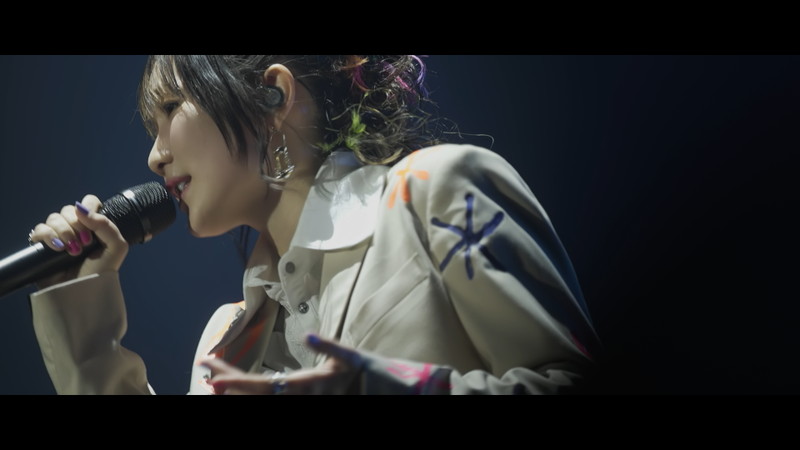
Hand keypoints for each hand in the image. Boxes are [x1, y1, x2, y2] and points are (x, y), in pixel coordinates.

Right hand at [28, 195, 128, 288]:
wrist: (82, 293)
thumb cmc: (101, 272)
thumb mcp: (116, 247)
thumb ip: (106, 224)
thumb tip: (81, 207)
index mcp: (95, 226)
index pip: (89, 202)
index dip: (90, 208)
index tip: (92, 223)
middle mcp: (76, 229)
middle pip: (69, 209)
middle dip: (76, 224)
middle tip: (84, 242)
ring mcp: (59, 236)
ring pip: (54, 217)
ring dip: (64, 232)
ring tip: (72, 251)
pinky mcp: (43, 246)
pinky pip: (39, 229)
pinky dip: (48, 236)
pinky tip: (57, 249)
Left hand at [200, 334, 364, 394]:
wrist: (373, 389)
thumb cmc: (360, 371)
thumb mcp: (347, 356)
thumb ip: (327, 345)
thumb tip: (309, 335)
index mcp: (304, 383)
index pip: (262, 384)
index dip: (236, 382)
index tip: (213, 377)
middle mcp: (296, 396)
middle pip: (255, 392)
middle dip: (229, 383)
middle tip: (207, 373)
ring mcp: (299, 401)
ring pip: (261, 399)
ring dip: (238, 390)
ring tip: (216, 380)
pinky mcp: (303, 399)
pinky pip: (272, 398)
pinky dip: (253, 392)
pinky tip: (239, 388)